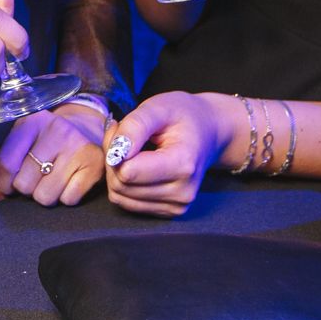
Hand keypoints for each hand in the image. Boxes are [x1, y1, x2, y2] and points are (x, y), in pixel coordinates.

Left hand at [0, 102, 106, 210]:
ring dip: (47, 195)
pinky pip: (69, 199)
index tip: (11, 186)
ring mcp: (76, 146)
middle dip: (29, 190)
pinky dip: (67, 197)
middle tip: (38, 178)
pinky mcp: (94, 163)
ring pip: (46, 196)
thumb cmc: (46, 144)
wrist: (87, 128)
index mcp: (30, 123)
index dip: (4, 184)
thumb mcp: (22, 150)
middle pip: (24, 184)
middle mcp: (54, 130)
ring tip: (54, 180)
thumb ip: (0, 179)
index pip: (5, 164)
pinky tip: (70, 181)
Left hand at [104, 92, 239, 217]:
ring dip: (115, 171)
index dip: (115, 148)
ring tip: (128, 148)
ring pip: (120, 196)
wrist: (208, 132)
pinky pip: (127, 202)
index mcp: (183, 165)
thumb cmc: (183, 116)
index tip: (120, 128)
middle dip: (112, 159)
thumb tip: (115, 154)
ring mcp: (177, 206)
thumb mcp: (159, 107)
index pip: (129, 172)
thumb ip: (135, 127)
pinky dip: (122, 183)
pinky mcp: (168, 211)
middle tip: (120, 134)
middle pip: (121, 186)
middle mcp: (183, 192)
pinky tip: (133, 163)